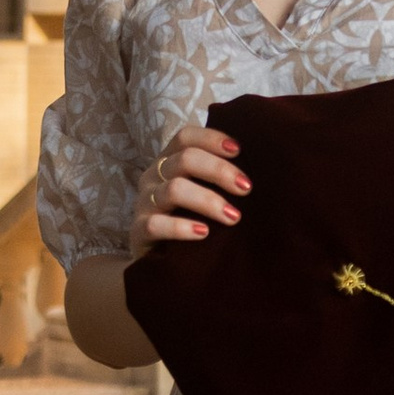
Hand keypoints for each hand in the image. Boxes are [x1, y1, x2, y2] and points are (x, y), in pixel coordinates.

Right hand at [134, 121, 247, 246]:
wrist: (154, 257)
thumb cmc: (186, 218)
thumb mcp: (199, 191)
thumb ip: (216, 178)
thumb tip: (255, 172)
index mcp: (168, 161)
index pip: (185, 137)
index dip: (211, 139)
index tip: (238, 150)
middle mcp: (153, 176)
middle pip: (184, 159)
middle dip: (219, 171)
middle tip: (246, 188)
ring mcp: (144, 203)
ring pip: (174, 190)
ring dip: (208, 201)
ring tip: (233, 217)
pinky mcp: (138, 231)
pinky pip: (157, 225)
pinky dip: (182, 227)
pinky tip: (203, 233)